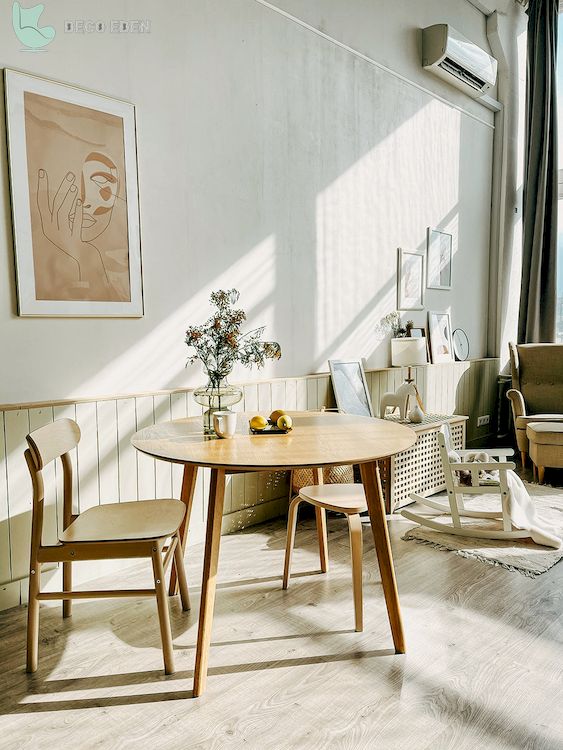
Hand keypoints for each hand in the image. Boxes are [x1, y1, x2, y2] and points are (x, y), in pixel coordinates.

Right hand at [36, 169, 110, 293]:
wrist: (85, 262)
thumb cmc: (77, 243)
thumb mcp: (66, 227)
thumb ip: (65, 215)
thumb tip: (70, 195)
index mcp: (47, 226)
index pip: (41, 203)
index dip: (41, 187)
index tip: (42, 172)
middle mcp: (52, 231)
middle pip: (54, 205)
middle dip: (61, 188)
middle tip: (69, 175)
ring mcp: (62, 236)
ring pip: (62, 213)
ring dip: (68, 198)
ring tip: (75, 186)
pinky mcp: (73, 241)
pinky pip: (73, 223)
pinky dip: (75, 212)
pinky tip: (79, 202)